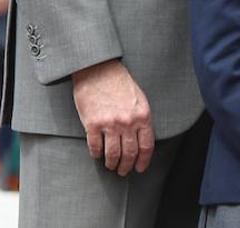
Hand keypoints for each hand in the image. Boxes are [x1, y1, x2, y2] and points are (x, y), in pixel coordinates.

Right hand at [72, 59, 153, 175]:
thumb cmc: (119, 82)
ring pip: (112, 155)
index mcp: (143, 115)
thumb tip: (140, 139)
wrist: (98, 69)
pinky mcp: (93, 124)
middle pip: (129, 154)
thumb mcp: (138, 98)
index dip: (143, 161)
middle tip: (123, 171)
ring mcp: (110, 124)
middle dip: (126, 166)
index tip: (140, 168)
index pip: (146, 146)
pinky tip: (97, 155)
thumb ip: (140, 118)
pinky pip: (95, 148)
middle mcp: (128, 122)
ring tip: (111, 166)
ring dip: (112, 164)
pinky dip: (96, 155)